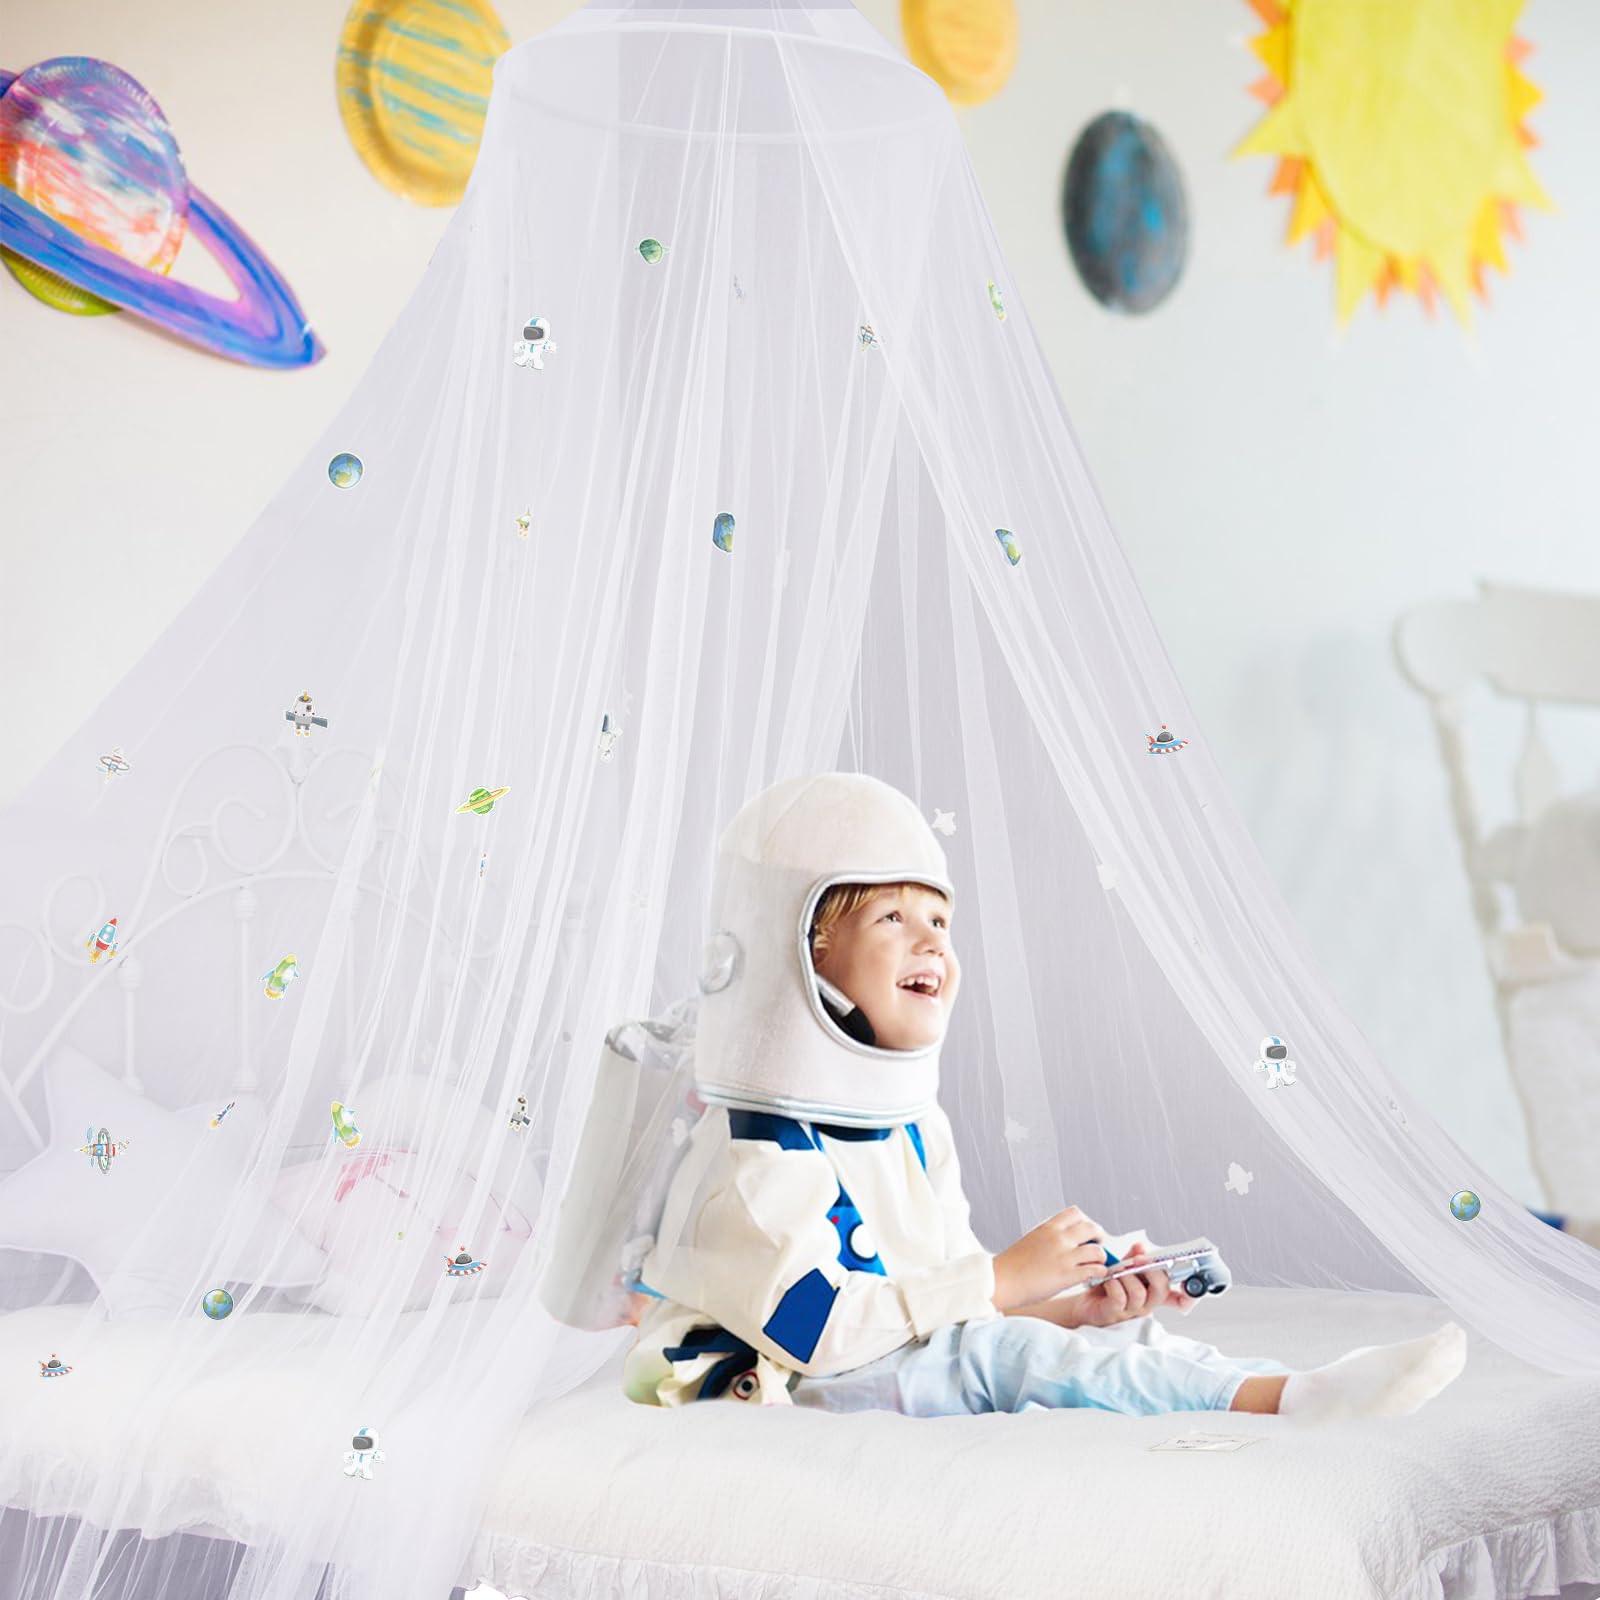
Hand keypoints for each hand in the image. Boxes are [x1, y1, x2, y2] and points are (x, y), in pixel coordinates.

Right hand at [991, 1205, 1112, 1310]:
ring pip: (1098, 1251)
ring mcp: (1064, 1257)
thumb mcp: (1032, 1239)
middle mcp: (1058, 1238)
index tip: (1085, 1232)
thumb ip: (1050, 1237)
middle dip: (1099, 1237)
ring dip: (1101, 1258)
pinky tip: (1094, 1276)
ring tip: (1096, 1264)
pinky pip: (1095, 1270)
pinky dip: (1099, 1273)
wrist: (1001, 1280)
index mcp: (1048, 1227)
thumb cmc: (1012, 1264)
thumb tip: (1066, 1240)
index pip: (1076, 1213)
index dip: (1085, 1222)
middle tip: (1097, 1246)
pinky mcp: (1067, 1276)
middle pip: (1092, 1228)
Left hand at [1072, 1243, 1196, 1328]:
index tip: (1188, 1283)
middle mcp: (1145, 1304)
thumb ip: (1132, 1259)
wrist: (1083, 1303)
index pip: (1178, 1297)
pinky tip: (1108, 1280)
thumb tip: (1141, 1246)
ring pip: (1139, 1293)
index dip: (1188, 1294)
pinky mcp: (1114, 1314)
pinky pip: (1120, 1298)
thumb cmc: (1105, 1288)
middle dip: (1151, 1271)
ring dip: (1127, 1276)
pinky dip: (1114, 1284)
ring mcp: (1131, 1311)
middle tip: (1139, 1260)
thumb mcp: (1121, 1269)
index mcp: (1151, 1293)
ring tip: (1116, 1271)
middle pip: (1161, 1290)